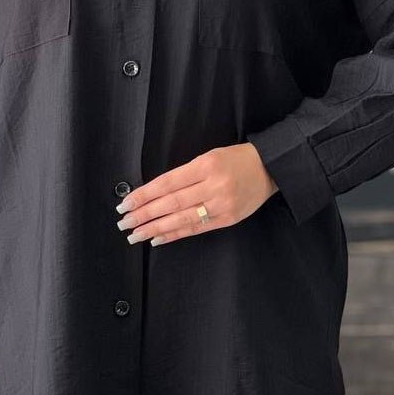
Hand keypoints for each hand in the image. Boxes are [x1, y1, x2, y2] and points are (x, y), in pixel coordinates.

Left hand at [114, 142, 278, 246]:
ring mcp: (221, 205)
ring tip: (135, 234)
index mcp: (206, 165)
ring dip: (155, 228)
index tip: (126, 203)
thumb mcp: (208, 156)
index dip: (144, 195)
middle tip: (124, 222)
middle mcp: (213, 186)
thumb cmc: (234, 159)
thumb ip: (184, 174)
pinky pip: (195, 229)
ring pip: (181, 219)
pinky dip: (174, 234)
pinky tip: (157, 238)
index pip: (167, 183)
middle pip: (171, 203)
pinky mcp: (228, 220)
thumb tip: (153, 193)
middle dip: (144, 214)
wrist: (269, 168)